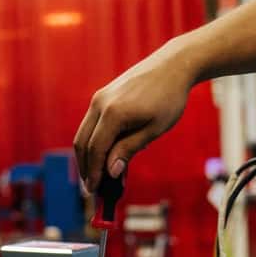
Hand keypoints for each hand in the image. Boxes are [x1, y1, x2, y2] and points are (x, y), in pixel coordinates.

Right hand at [73, 40, 197, 192]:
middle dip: (86, 168)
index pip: (96, 150)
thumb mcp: (153, 129)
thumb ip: (129, 149)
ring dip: (88, 156)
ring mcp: (99, 98)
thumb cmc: (168, 98)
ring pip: (84, 133)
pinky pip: (92, 123)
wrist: (172, 65)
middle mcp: (100, 104)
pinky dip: (95, 141)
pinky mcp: (103, 96)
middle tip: (93, 188)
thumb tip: (110, 171)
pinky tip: (107, 154)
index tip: (94, 191)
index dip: (94, 173)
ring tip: (99, 175)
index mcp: (113, 113)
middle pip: (83, 143)